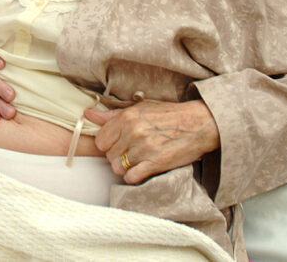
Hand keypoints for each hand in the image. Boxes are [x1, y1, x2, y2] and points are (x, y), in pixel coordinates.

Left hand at [86, 99, 219, 183]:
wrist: (198, 124)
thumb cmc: (169, 115)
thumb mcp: (140, 109)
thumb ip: (112, 116)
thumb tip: (88, 114)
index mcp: (127, 118)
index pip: (100, 140)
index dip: (107, 144)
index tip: (117, 143)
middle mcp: (133, 133)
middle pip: (108, 155)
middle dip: (116, 155)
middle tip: (129, 152)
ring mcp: (144, 149)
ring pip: (118, 168)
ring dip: (124, 167)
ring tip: (136, 161)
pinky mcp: (156, 163)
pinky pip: (132, 177)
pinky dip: (134, 176)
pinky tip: (142, 169)